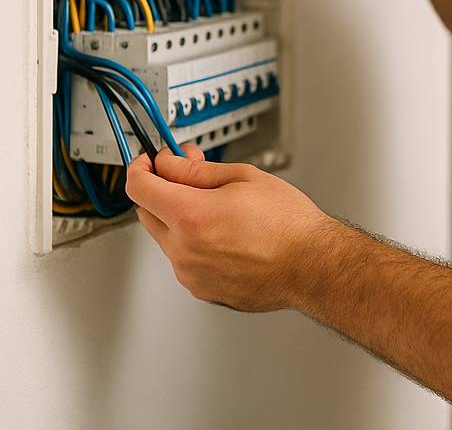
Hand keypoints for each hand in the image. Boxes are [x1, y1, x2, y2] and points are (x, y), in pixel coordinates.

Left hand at [126, 144, 341, 311]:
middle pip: (147, 212)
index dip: (141, 167)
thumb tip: (170, 164)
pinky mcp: (202, 289)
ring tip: (223, 213)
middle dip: (162, 191)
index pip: (139, 186)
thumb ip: (196, 170)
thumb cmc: (289, 225)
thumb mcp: (244, 177)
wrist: (312, 265)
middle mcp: (183, 249)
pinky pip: (186, 260)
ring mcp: (191, 273)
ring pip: (167, 238)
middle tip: (191, 179)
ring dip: (181, 220)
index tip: (149, 161)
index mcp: (190, 215)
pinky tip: (229, 237)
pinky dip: (197, 245)